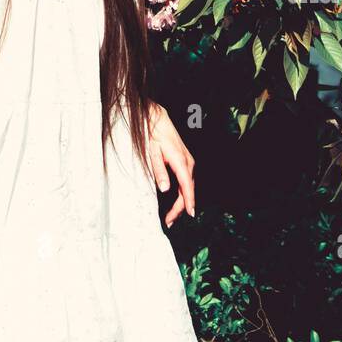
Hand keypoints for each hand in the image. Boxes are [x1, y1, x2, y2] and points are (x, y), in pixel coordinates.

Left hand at [147, 102, 196, 226]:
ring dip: (181, 202)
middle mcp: (188, 162)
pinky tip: (176, 201)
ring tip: (171, 216)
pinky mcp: (185, 161)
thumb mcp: (151, 152)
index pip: (187, 186)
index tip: (190, 214)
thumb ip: (159, 170)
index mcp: (180, 160)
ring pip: (188, 186)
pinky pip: (186, 181)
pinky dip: (182, 193)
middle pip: (188, 190)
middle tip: (169, 222)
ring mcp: (188, 161)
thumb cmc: (152, 134)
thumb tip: (166, 189)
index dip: (189, 201)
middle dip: (181, 208)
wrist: (156, 119)